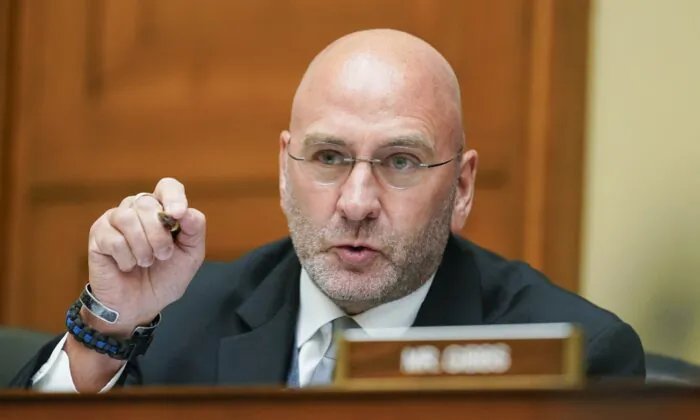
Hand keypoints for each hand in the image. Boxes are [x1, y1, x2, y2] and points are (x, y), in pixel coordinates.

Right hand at [86, 177, 205, 334]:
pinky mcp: (99, 235)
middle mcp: (138, 209)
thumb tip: (187, 212)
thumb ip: (194, 231)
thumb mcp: (190, 256)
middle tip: (162, 256)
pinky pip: (114, 238)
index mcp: (162, 210)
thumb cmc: (165, 278)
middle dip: (159, 234)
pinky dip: (126, 258)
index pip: (167, 186)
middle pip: (148, 203)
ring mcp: (115, 220)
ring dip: (142, 246)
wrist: (141, 306)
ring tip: (145, 262)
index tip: (178, 214)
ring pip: (128, 217)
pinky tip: (127, 266)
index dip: (173, 197)